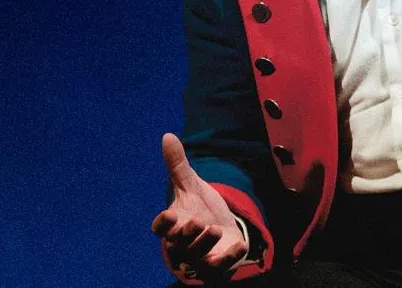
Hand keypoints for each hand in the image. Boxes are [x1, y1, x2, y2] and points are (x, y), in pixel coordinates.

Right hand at [151, 133, 249, 280]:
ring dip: (206, 244)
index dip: (163, 224)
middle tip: (197, 222)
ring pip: (199, 255)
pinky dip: (230, 257)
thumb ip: (178, 164)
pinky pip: (222, 266)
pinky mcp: (218, 265)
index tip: (169, 215)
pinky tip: (240, 246)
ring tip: (215, 229)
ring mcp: (200, 256)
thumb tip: (167, 135)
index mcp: (174, 224)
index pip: (161, 228)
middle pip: (180, 243)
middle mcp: (184, 244)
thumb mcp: (191, 184)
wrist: (223, 228)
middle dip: (187, 235)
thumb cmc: (200, 206)